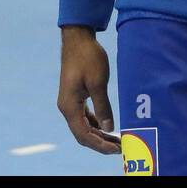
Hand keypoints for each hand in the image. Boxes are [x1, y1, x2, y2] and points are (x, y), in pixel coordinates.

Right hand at [57, 26, 120, 154]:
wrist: (78, 39)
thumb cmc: (88, 58)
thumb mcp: (98, 83)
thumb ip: (103, 107)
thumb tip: (109, 128)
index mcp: (69, 105)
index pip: (83, 135)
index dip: (100, 145)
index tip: (117, 149)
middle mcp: (66, 107)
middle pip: (82, 134)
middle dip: (100, 143)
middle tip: (120, 147)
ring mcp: (69, 102)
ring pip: (83, 127)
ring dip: (99, 134)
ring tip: (116, 139)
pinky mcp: (75, 96)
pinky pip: (84, 117)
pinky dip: (95, 124)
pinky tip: (107, 126)